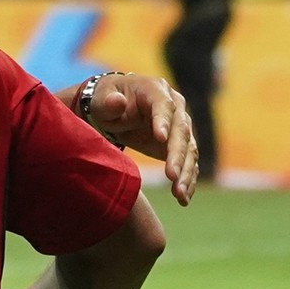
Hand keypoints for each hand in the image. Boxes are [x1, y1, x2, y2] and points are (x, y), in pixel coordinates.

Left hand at [88, 74, 198, 205]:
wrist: (113, 108)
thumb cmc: (105, 101)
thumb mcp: (100, 100)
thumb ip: (107, 102)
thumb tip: (117, 102)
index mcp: (155, 90)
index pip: (163, 105)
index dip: (162, 121)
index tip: (160, 139)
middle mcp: (175, 106)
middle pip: (180, 131)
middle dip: (177, 155)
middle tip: (171, 176)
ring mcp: (180, 126)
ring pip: (189, 150)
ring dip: (186, 172)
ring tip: (180, 194)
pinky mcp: (179, 145)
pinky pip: (187, 163)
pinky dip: (187, 180)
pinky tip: (184, 198)